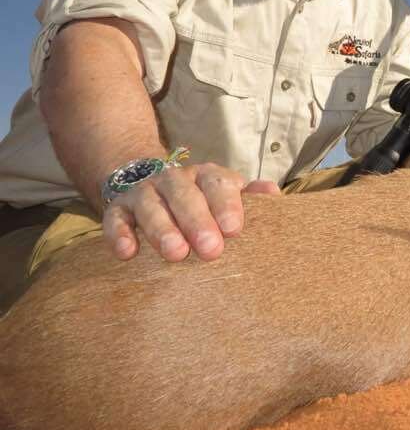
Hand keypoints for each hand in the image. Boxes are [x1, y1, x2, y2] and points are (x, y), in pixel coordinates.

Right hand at [101, 162, 279, 261]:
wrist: (151, 186)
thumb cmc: (201, 201)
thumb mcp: (226, 195)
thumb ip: (249, 197)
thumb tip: (273, 194)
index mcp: (206, 176)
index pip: (218, 184)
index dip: (226, 204)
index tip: (234, 229)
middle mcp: (175, 180)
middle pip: (185, 195)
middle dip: (198, 221)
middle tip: (211, 250)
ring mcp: (144, 192)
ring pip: (151, 205)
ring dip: (162, 229)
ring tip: (176, 253)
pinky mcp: (118, 208)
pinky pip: (115, 219)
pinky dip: (119, 234)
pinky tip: (127, 253)